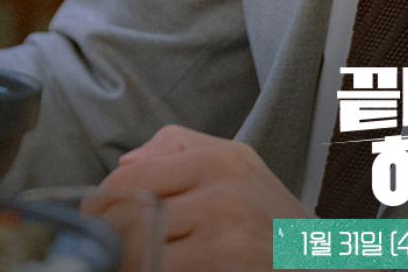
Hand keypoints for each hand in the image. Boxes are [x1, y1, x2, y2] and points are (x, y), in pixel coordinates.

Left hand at [96, 124, 310, 271]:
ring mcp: (221, 235)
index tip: (90, 218)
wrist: (318, 259)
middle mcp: (219, 192)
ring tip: (120, 262)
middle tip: (97, 250)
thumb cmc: (268, 213)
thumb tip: (124, 161)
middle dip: (101, 239)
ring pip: (135, 253)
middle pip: (126, 219)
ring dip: (119, 263)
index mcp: (218, 159)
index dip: (98, 203)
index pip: (129, 179)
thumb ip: (177, 148)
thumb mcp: (236, 162)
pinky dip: (144, 271)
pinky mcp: (221, 267)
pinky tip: (152, 269)